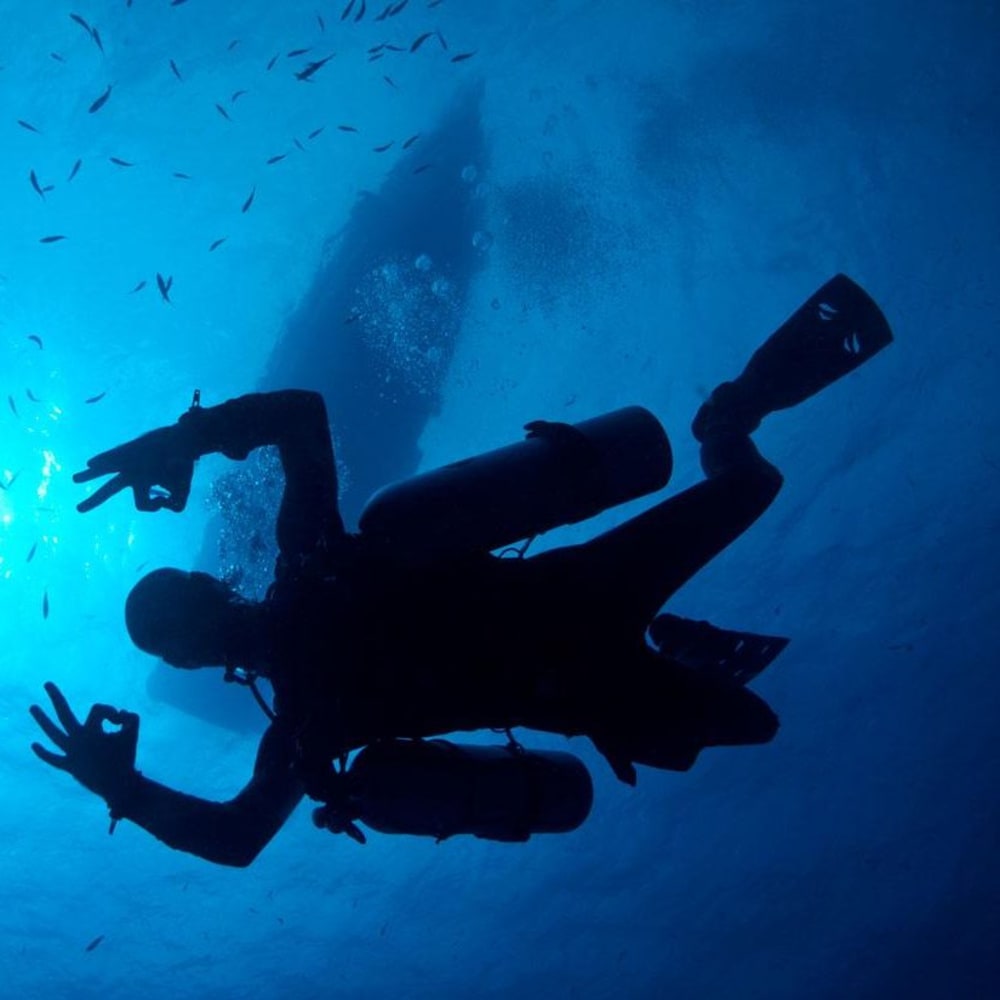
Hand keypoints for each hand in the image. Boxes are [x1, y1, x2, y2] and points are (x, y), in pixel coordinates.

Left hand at [30, 682, 140, 806]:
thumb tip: (121, 711)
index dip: (111, 711)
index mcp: (91, 731)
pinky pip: (53, 759)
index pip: (98, 709)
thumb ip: (131, 716)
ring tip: (32, 707)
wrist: (118, 786)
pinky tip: (34, 745)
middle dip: (55, 697)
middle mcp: (77, 739)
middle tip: (46, 683)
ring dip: (42, 720)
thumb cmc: (126, 757)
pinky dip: (44, 752)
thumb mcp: (133, 732)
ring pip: (53, 734)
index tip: (120, 721)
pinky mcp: (69, 766)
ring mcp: (70, 753)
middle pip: (63, 714)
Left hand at [73, 421, 197, 512]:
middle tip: (78, 509)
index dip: (154, 506)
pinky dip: (104, 459)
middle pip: (109, 490)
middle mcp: (131, 474)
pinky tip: (90, 463)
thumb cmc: (181, 466)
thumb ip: (176, 505)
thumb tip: (165, 502)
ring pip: (105, 469)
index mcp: (142, 484)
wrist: (186, 441)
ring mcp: (129, 462)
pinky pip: (116, 455)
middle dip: (94, 500)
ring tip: (74, 479)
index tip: (165, 500)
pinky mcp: (133, 449)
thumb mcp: (182, 491)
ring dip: (90, 475)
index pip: (142, 504)